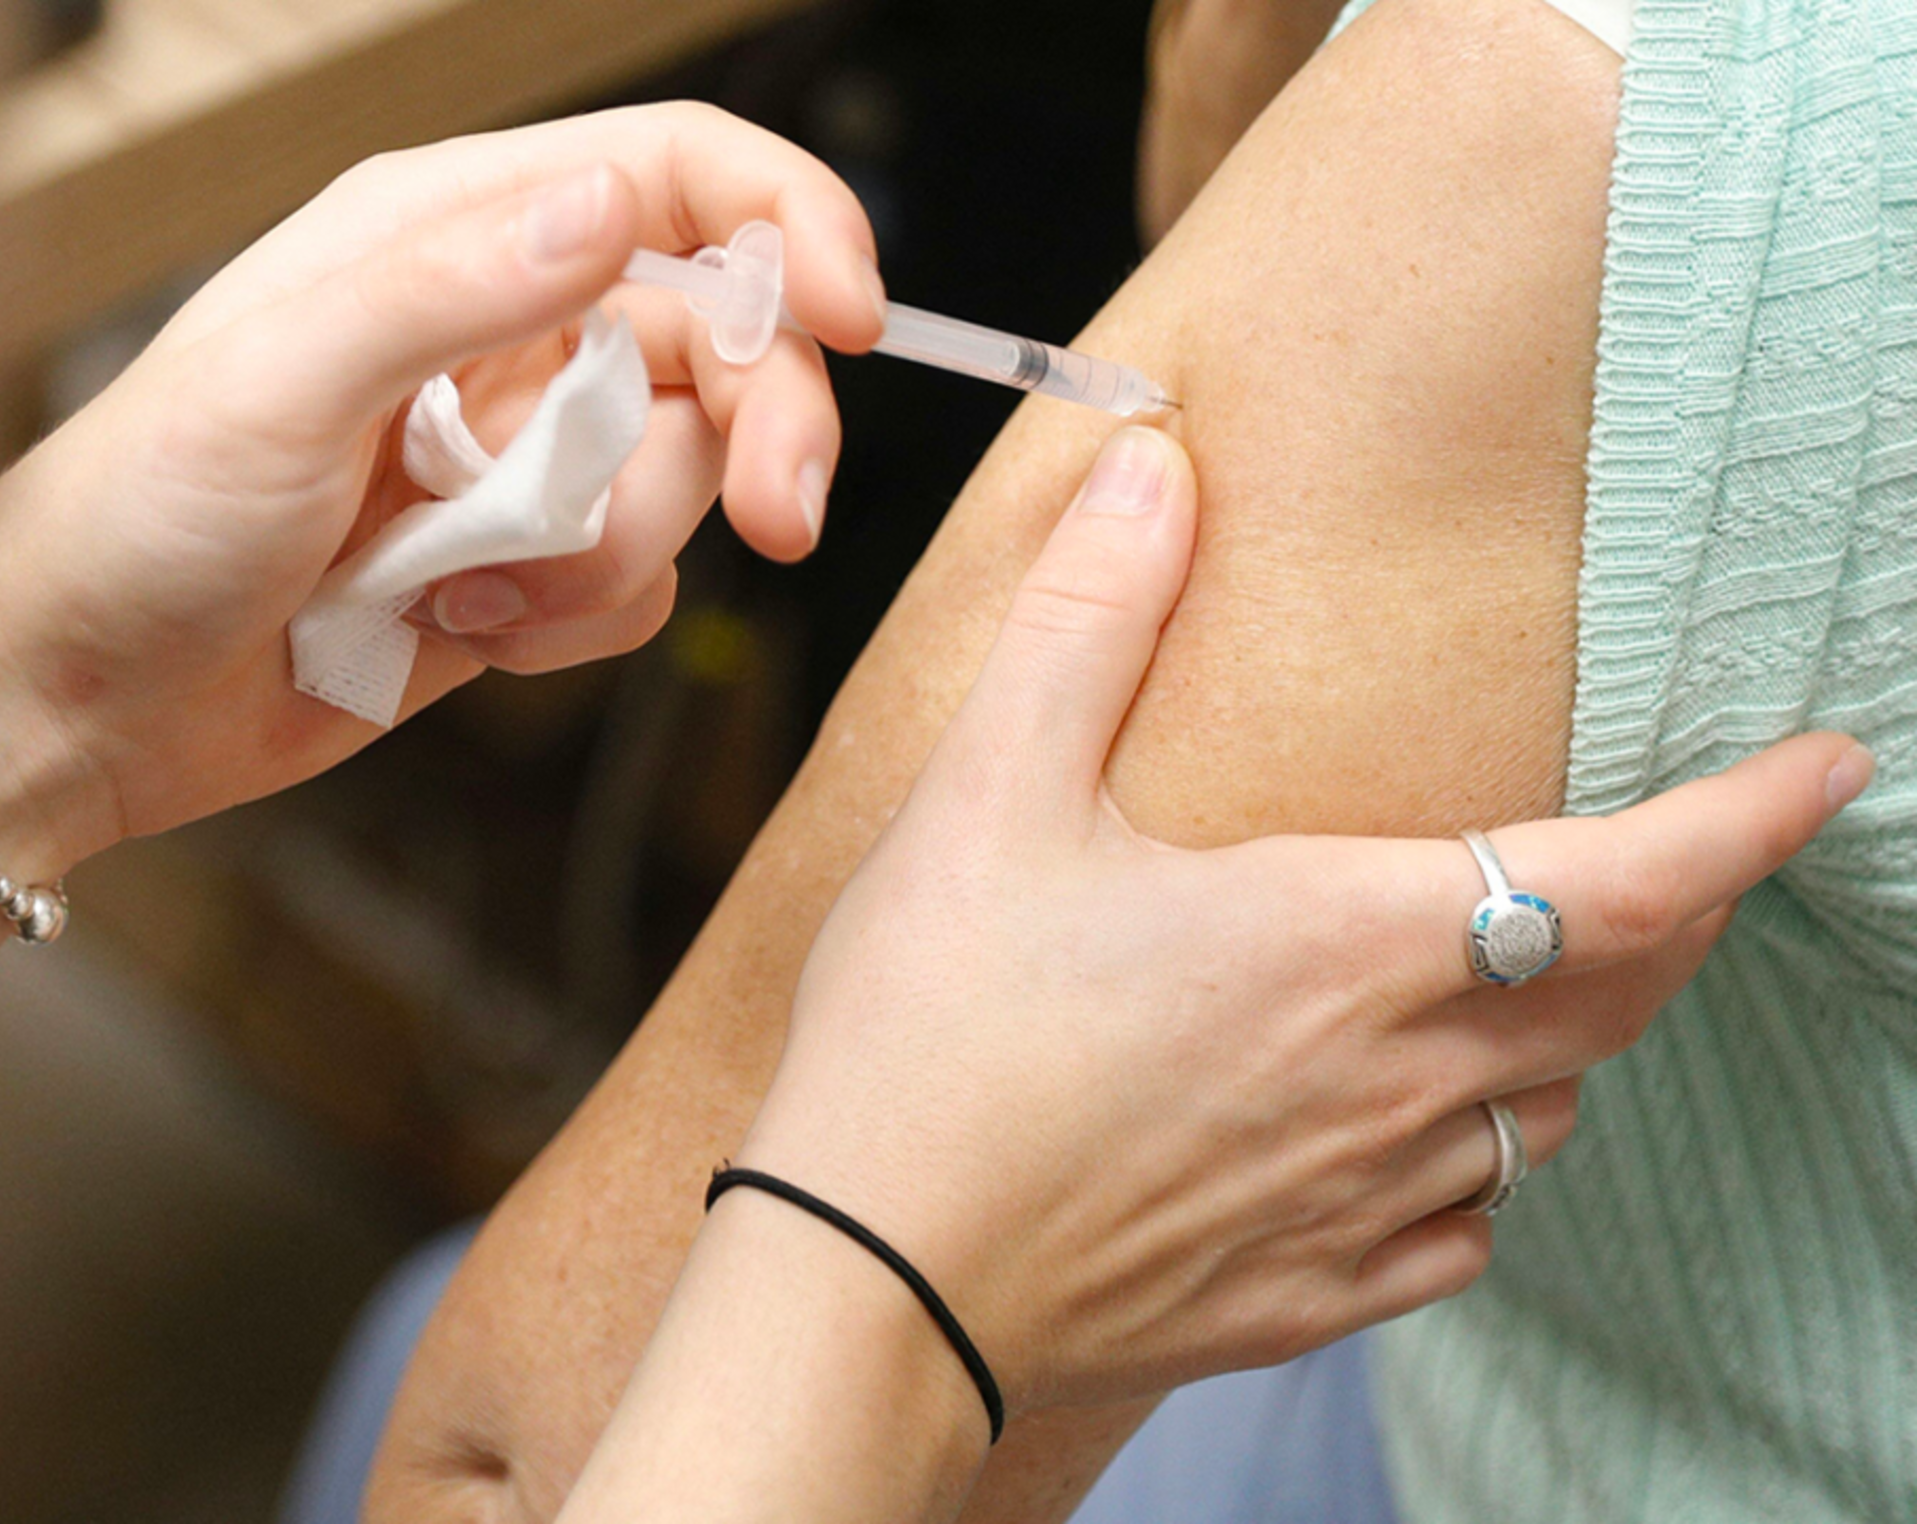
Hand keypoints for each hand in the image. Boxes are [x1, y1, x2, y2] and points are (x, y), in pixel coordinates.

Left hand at [0, 104, 884, 876]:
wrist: (76, 704)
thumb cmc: (130, 522)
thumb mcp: (280, 381)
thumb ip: (456, 283)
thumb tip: (616, 203)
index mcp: (444, 233)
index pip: (673, 177)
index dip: (788, 227)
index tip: (854, 318)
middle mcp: (495, 331)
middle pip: (718, 340)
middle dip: (762, 428)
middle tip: (784, 521)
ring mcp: (511, 459)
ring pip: (682, 480)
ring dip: (612, 554)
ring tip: (474, 591)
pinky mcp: (515, 572)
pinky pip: (635, 588)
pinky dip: (577, 624)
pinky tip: (464, 633)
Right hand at [737, 425, 1870, 1414]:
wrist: (871, 1280)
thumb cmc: (927, 1038)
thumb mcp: (987, 794)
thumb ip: (1090, 619)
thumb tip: (1155, 460)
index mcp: (1343, 940)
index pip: (1628, 879)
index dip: (1748, 819)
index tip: (1831, 770)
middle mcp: (1392, 1077)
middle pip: (1619, 997)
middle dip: (1682, 916)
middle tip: (1691, 856)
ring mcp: (1360, 1202)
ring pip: (1547, 1113)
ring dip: (1571, 1035)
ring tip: (1529, 981)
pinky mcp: (1307, 1295)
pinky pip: (1464, 1228)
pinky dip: (1480, 1163)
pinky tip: (1416, 1139)